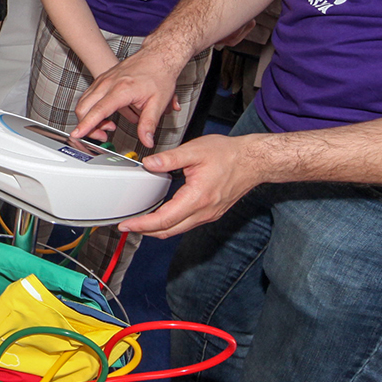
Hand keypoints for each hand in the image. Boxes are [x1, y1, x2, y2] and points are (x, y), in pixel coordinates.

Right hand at [72, 46, 182, 146]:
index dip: (87, 125)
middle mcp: (108, 83)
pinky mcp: (102, 79)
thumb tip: (147, 141)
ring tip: (109, 125)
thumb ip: (149, 124)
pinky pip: (88, 96)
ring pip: (83, 102)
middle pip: (84, 107)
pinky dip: (91, 109)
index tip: (77, 134)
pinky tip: (106, 114)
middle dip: (87, 126)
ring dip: (89, 118)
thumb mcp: (158, 103)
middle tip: (103, 135)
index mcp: (121, 90)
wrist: (157, 56)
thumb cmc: (159, 75)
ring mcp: (103, 80)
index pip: (98, 111)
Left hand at [118, 133, 273, 237]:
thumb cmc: (229, 155)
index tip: (127, 225)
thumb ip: (169, 159)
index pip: (164, 220)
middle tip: (128, 226)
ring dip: (158, 229)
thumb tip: (149, 164)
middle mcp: (203, 212)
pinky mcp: (211, 213)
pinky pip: (187, 224)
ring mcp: (208, 215)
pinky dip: (171, 224)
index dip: (143, 225)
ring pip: (178, 230)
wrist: (254, 161)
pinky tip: (163, 215)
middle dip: (146, 231)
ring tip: (141, 222)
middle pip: (169, 231)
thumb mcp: (195, 150)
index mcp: (197, 198)